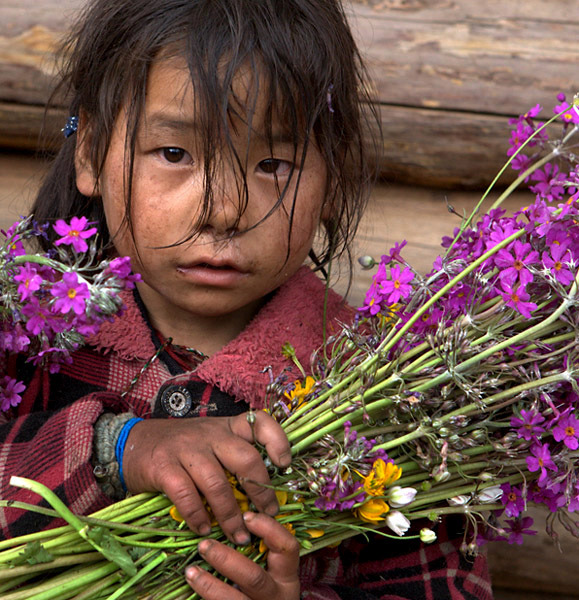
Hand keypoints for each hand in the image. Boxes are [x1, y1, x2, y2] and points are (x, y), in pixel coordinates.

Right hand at [121, 411, 290, 544]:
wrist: (133, 442)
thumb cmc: (182, 447)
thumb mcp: (211, 441)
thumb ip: (233, 456)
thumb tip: (264, 492)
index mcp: (226, 427)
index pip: (258, 422)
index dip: (277, 440)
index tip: (284, 464)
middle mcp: (210, 433)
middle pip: (245, 458)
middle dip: (260, 491)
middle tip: (267, 514)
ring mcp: (186, 448)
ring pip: (218, 483)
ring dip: (230, 515)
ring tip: (238, 536)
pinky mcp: (164, 466)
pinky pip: (187, 494)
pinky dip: (198, 516)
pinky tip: (204, 530)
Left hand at [185, 511, 299, 599]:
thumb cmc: (262, 591)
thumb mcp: (270, 573)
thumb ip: (258, 553)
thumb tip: (234, 521)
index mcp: (286, 578)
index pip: (287, 548)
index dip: (269, 529)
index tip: (246, 516)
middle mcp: (276, 596)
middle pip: (254, 577)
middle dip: (226, 559)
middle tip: (204, 545)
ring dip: (209, 585)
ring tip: (191, 571)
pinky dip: (203, 599)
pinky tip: (186, 593)